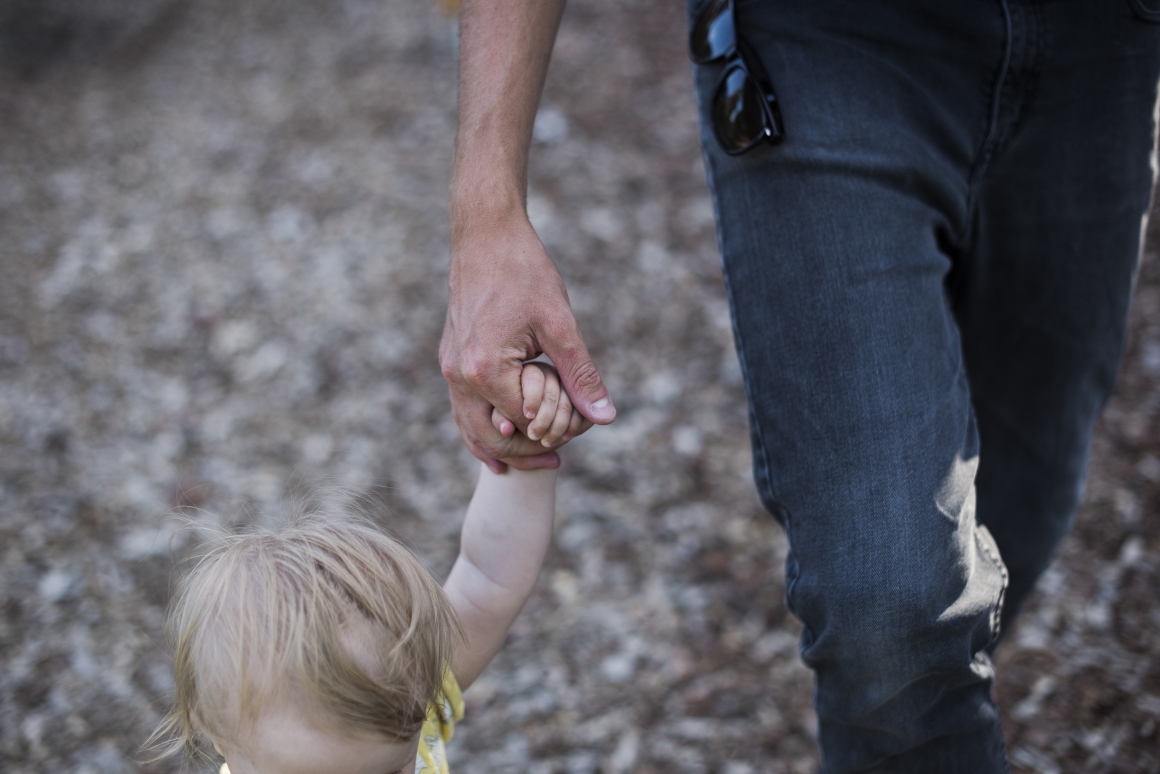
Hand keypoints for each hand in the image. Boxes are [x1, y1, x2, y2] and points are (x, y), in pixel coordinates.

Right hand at [439, 213, 615, 472]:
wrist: (485, 234)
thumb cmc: (524, 271)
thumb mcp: (560, 325)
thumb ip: (581, 376)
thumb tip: (605, 417)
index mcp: (486, 370)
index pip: (523, 425)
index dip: (553, 433)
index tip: (579, 434)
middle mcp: (460, 375)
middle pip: (490, 439)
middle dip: (525, 454)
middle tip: (558, 463)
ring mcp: (450, 368)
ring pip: (469, 428)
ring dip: (500, 447)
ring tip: (533, 459)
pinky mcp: (450, 358)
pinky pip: (462, 407)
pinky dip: (482, 427)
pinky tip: (503, 434)